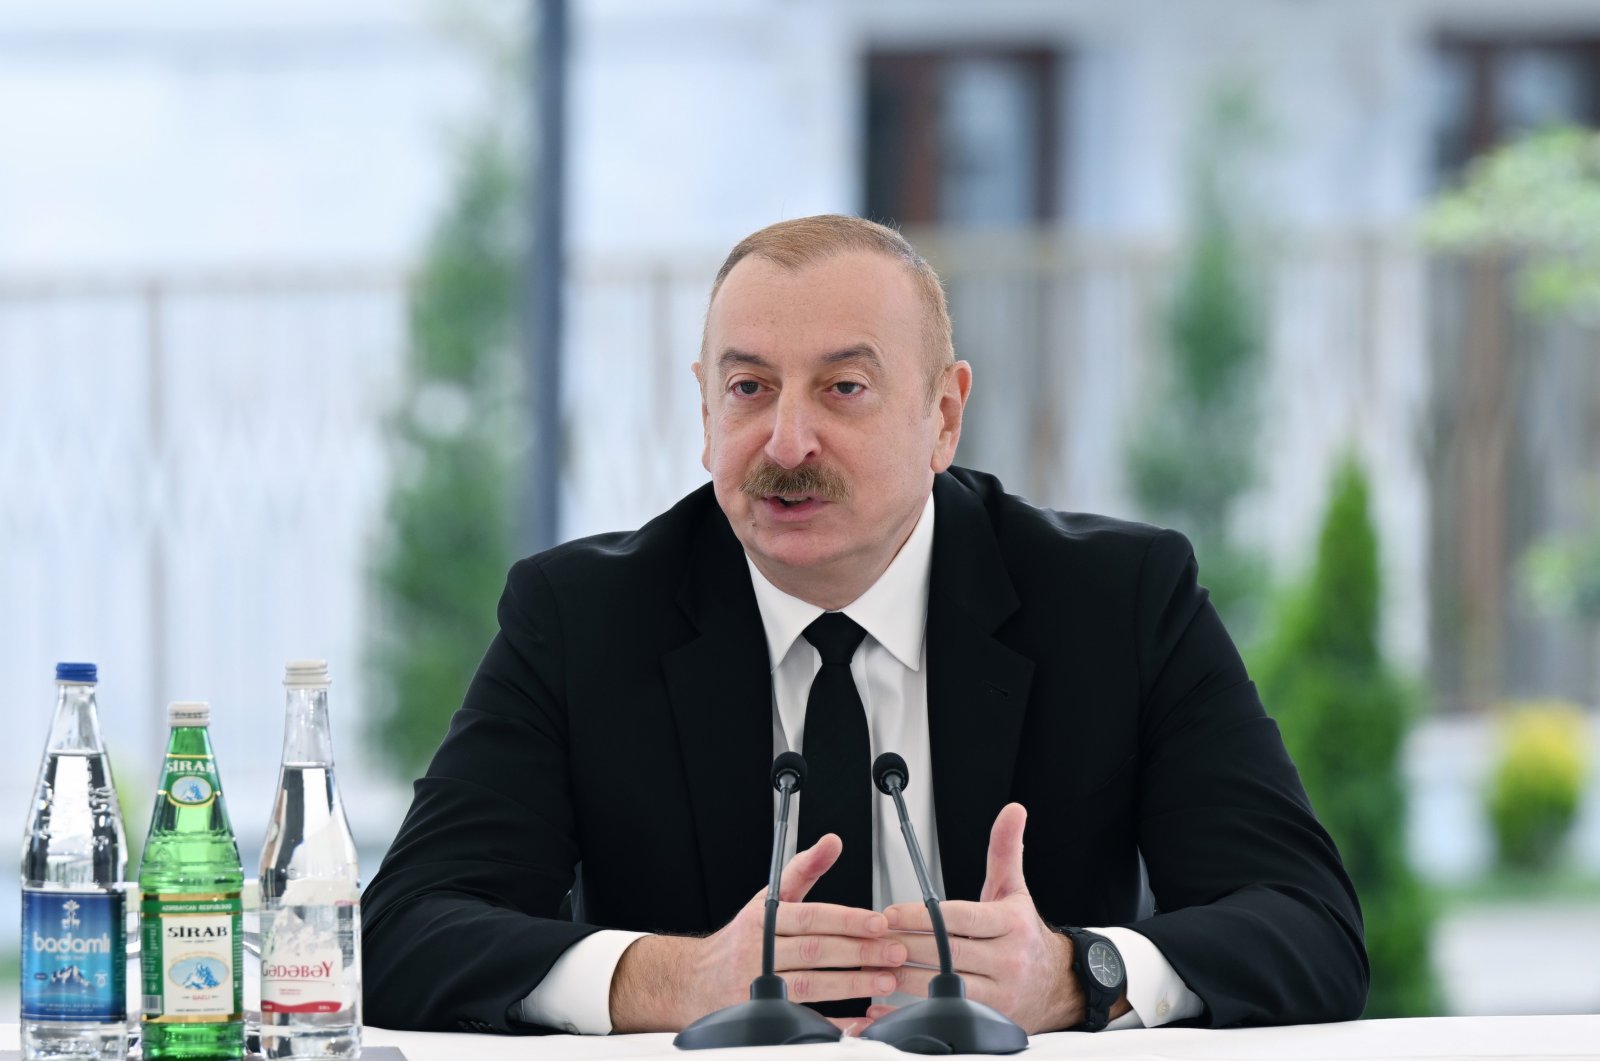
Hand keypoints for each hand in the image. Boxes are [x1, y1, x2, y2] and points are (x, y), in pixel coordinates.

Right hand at [610, 834, 905, 1033]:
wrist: (693, 981)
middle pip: (815, 951)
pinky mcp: (764, 1013)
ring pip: (812, 985)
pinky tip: (859, 1017)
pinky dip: (833, 1019)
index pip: (809, 917)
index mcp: (764, 920)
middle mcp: (760, 952)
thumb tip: (831, 843)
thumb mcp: (767, 899)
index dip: (845, 919)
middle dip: (859, 951)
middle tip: (894, 949)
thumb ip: (803, 870)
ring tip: (885, 978)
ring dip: (853, 983)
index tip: (878, 921)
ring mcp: (761, 986)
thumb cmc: (740, 939)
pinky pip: (804, 1017)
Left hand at [882, 802, 1108, 1033]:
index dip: (922, 917)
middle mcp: (1008, 960)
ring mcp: (999, 994)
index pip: (961, 919)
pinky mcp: (988, 1019)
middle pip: (946, 953)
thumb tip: (1012, 811)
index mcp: (1010, 925)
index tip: (890, 913)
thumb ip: (1005, 851)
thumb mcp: (1014, 890)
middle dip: (904, 944)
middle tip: (872, 937)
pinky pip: (942, 1013)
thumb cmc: (1023, 935)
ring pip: (942, 986)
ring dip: (902, 976)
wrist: (1056, 984)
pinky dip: (909, 1011)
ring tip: (873, 964)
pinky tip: (883, 1005)